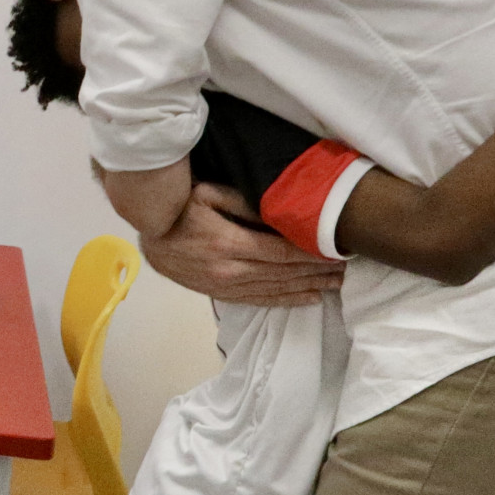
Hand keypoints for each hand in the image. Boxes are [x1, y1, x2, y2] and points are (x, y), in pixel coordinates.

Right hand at [140, 183, 345, 304]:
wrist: (148, 239)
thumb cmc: (178, 210)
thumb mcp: (207, 193)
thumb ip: (243, 203)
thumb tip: (279, 212)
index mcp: (229, 243)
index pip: (282, 253)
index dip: (312, 255)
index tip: (338, 252)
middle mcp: (230, 270)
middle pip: (284, 274)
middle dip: (317, 272)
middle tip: (346, 270)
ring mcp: (225, 286)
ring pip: (276, 290)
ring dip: (308, 288)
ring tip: (335, 286)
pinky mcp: (220, 294)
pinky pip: (259, 301)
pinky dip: (286, 302)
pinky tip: (307, 300)